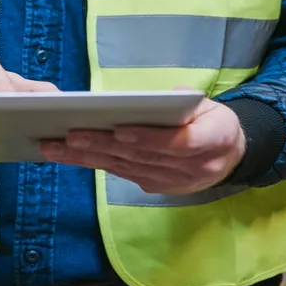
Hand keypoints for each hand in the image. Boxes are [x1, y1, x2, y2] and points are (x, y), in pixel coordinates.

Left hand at [38, 99, 246, 194]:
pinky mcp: (157, 187)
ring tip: (57, 146)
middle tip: (69, 135)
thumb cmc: (212, 121)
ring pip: (125, 167)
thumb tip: (160, 99)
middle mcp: (194, 168)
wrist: (229, 154)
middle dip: (102, 146)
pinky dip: (95, 164)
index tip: (120, 130)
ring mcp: (174, 182)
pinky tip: (70, 155)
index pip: (179, 143)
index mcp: (213, 140)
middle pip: (141, 157)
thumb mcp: (209, 104)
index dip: (148, 138)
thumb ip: (186, 100)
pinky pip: (122, 174)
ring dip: (88, 158)